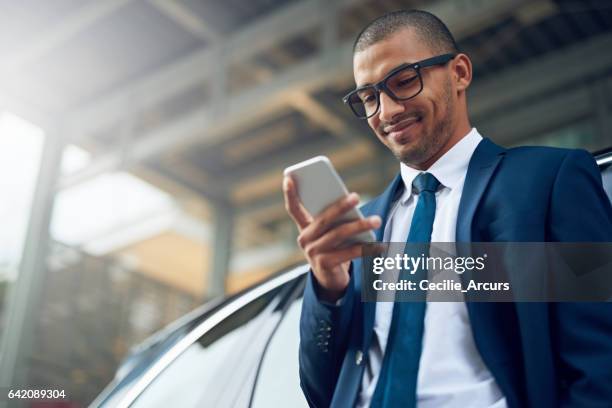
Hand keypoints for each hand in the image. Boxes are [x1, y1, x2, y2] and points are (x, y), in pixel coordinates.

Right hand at [283, 175, 380, 301]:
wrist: (330, 279)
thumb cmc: (333, 248)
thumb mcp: (330, 232)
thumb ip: (334, 219)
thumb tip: (351, 204)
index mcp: (304, 227)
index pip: (293, 208)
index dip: (290, 193)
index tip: (289, 177)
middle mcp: (305, 239)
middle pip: (323, 219)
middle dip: (340, 207)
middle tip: (356, 197)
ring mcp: (313, 253)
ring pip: (338, 234)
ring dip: (359, 226)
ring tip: (376, 220)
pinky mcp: (324, 265)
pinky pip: (348, 253)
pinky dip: (365, 248)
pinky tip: (378, 245)